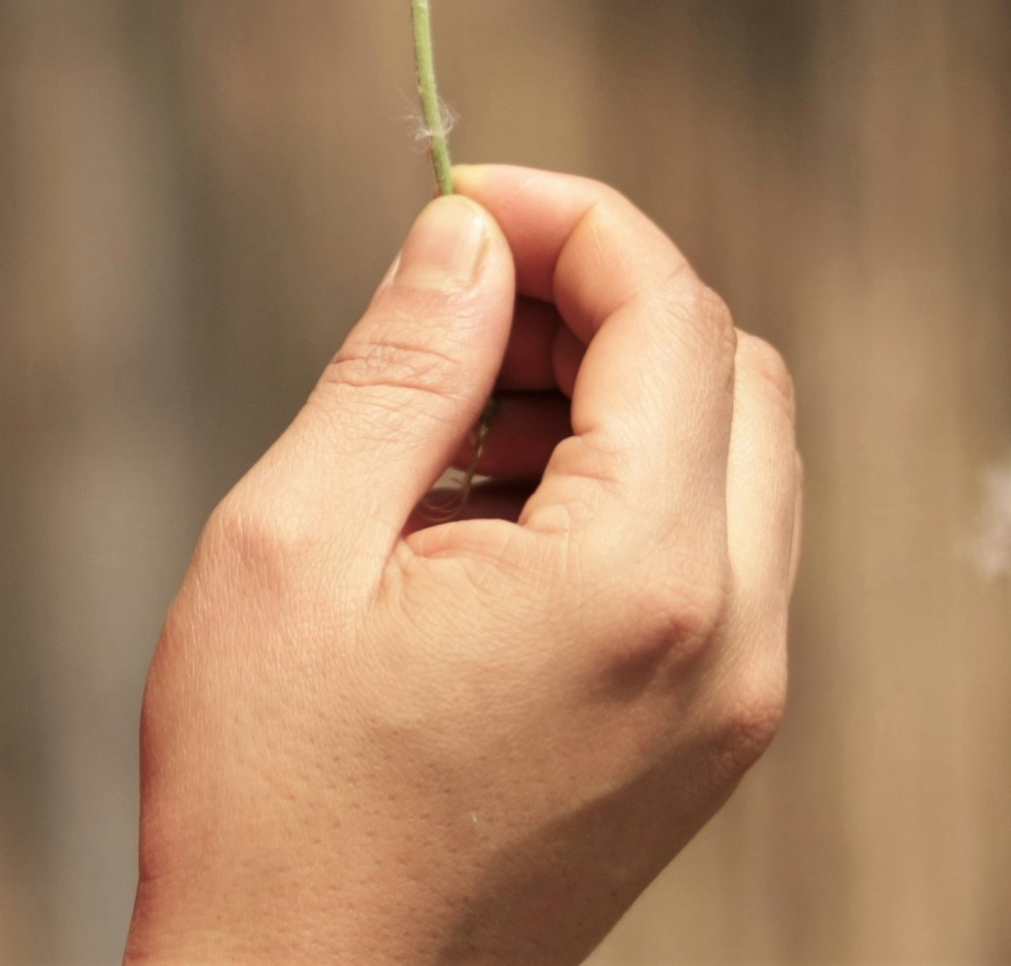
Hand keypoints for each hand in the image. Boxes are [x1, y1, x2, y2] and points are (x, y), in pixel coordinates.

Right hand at [126, 164, 799, 963]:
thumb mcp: (291, 547)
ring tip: (441, 431)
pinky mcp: (712, 745)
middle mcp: (736, 638)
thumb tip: (469, 232)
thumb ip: (405, 365)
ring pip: (736, 462)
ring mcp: (741, 703)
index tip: (462, 203)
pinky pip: (715, 559)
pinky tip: (478, 522)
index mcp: (645, 578)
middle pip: (734, 373)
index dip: (573, 222)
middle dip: (603, 305)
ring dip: (612, 400)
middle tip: (454, 313)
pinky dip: (624, 497)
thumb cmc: (270, 807)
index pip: (674, 313)